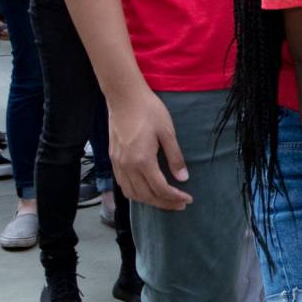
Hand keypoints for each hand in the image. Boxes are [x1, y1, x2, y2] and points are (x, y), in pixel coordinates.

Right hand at [108, 87, 192, 209]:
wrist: (124, 97)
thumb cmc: (149, 111)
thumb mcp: (167, 132)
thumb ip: (175, 157)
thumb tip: (183, 178)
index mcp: (142, 160)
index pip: (160, 189)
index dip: (175, 197)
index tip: (187, 199)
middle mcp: (127, 166)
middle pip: (146, 195)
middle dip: (164, 203)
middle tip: (180, 204)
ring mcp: (117, 164)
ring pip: (132, 193)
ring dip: (149, 201)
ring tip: (165, 200)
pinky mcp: (113, 159)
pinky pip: (123, 184)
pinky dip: (135, 193)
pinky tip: (146, 191)